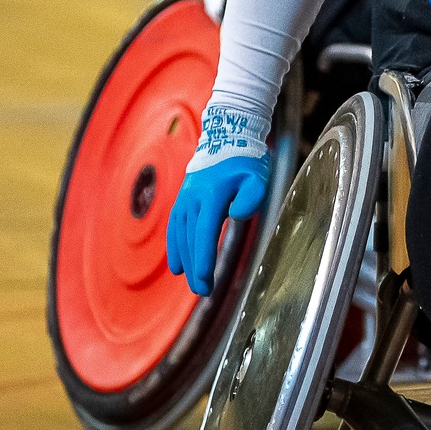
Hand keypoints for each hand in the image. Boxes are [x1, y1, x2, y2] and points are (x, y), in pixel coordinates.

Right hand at [165, 108, 269, 295]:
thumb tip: (236, 216)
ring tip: (192, 283)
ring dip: (185, 261)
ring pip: (180, 236)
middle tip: (203, 291)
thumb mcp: (256, 177)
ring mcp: (184, 199)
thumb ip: (250, 198)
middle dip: (196, 267)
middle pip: (191, 239)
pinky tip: (176, 266)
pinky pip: (174, 228)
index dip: (204, 258)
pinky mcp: (182, 200)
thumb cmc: (245, 161)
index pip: (205, 233)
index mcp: (212, 195)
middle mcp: (193, 199)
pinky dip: (174, 248)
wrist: (225, 138)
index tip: (204, 279)